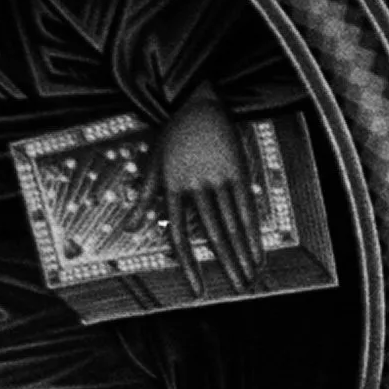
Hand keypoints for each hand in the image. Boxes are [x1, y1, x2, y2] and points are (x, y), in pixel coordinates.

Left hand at [156, 91, 264, 293]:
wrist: (196, 98)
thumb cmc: (172, 133)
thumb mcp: (153, 163)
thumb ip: (144, 199)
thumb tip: (128, 229)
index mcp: (172, 188)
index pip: (180, 236)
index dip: (190, 266)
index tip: (200, 290)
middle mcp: (195, 186)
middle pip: (214, 235)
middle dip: (227, 265)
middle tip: (239, 290)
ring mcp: (218, 177)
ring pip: (232, 224)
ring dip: (243, 254)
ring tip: (251, 277)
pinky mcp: (237, 169)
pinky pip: (246, 206)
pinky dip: (254, 232)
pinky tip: (259, 251)